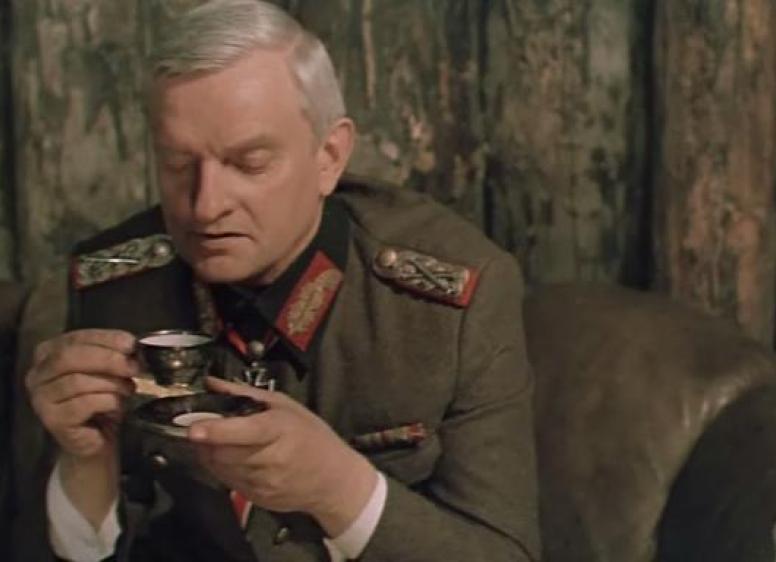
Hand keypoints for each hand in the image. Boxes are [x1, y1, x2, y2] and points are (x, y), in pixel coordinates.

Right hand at [26, 329, 137, 458]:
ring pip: (77, 381)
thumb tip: (131, 345)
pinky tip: (116, 405)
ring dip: (110, 384)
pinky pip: (82, 404)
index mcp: (49, 354)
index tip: (131, 343)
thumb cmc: (101, 402)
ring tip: (127, 389)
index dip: (105, 339)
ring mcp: (41, 399)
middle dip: (107, 359)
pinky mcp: (53, 420)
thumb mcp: (108, 371)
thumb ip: (114, 354)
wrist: (97, 440)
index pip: (76, 338)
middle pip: (70, 357)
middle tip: (133, 366)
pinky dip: (106, 401)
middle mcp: (38, 374)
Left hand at [190, 376, 377, 536]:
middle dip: (206, 441)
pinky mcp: (257, 499)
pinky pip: (227, 482)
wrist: (334, 480)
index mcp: (280, 430)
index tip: (194, 430)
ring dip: (211, 454)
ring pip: (221, 469)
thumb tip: (211, 383)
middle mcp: (270, 460)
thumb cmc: (312, 436)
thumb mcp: (286, 406)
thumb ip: (245, 394)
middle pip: (223, 453)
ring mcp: (263, 483)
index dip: (217, 431)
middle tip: (200, 427)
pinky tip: (232, 457)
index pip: (244, 432)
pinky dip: (221, 468)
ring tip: (217, 441)